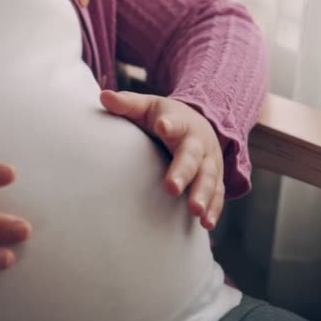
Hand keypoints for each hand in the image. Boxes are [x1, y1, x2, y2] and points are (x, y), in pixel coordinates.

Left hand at [100, 90, 223, 229]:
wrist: (198, 123)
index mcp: (180, 123)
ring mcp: (208, 162)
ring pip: (209, 178)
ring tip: (195, 211)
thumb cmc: (164, 117)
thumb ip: (126, 104)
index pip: (175, 122)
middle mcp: (198, 142)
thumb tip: (103, 95)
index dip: (170, 124)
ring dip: (203, 194)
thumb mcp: (147, 107)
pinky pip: (218, 195)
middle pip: (192, 157)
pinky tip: (207, 224)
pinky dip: (214, 209)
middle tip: (172, 188)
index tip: (163, 126)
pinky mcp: (215, 179)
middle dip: (183, 172)